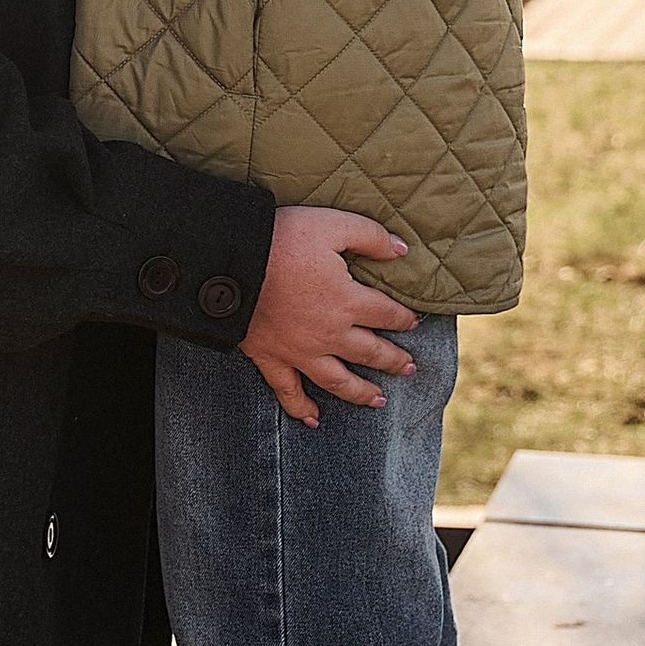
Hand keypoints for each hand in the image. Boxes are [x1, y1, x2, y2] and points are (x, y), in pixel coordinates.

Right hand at [241, 209, 417, 426]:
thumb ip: (371, 236)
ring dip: (362, 392)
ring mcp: (300, 352)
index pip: (387, 315)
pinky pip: (289, 391)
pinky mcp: (271, 358)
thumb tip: (402, 248)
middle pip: (370, 352)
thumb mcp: (331, 225)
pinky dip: (300, 408)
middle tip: (410, 368)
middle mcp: (329, 334)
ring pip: (339, 381)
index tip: (414, 322)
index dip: (404, 319)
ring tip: (379, 400)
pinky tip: (312, 420)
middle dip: (394, 361)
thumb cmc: (281, 239)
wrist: (230, 263)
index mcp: (347, 301)